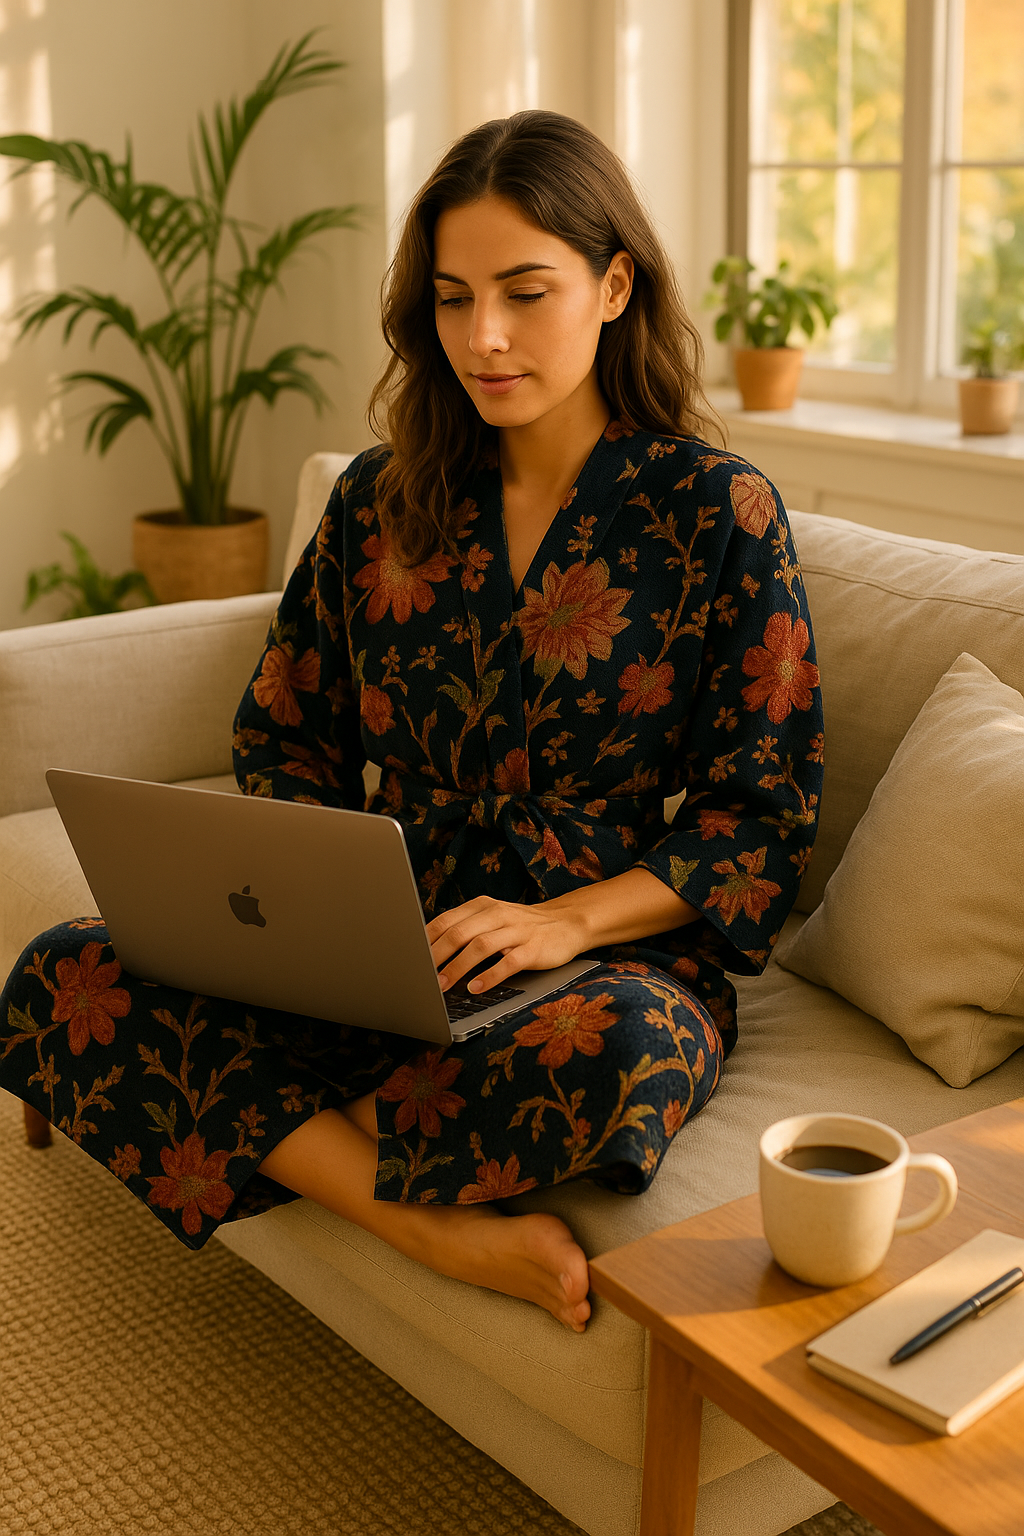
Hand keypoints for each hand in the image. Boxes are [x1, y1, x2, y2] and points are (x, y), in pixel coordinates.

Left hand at [426, 896, 588, 994]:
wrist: (567, 923)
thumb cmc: (521, 926)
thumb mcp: (492, 920)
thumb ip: (466, 929)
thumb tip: (429, 951)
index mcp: (483, 906)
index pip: (446, 920)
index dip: (426, 940)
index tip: (410, 959)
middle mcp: (498, 914)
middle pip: (459, 932)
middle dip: (437, 956)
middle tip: (421, 975)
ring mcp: (517, 930)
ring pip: (481, 946)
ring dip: (458, 967)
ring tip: (443, 985)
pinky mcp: (533, 948)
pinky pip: (509, 962)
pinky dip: (490, 976)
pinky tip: (477, 988)